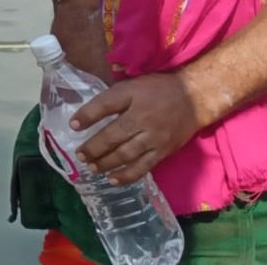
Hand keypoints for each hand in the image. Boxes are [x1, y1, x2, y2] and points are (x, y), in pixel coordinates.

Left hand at [71, 72, 203, 184]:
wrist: (194, 97)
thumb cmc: (158, 90)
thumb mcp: (132, 86)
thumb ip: (110, 98)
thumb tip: (85, 113)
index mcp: (133, 98)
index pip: (105, 106)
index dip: (87, 116)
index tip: (72, 126)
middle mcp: (143, 120)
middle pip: (114, 136)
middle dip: (94, 148)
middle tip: (79, 156)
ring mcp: (154, 138)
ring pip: (126, 154)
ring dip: (106, 163)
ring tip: (91, 168)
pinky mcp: (163, 151)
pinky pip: (143, 167)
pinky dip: (126, 175)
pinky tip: (112, 179)